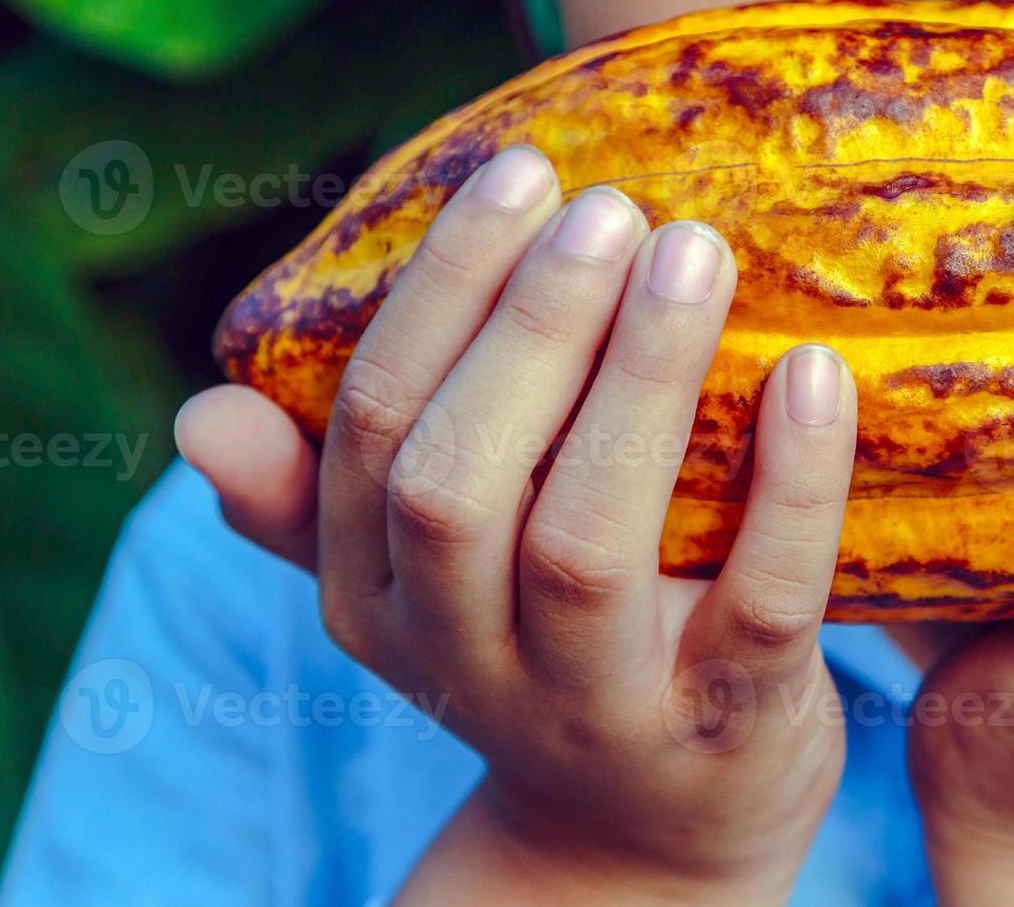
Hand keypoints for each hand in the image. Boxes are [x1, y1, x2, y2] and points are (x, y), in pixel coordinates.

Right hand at [176, 147, 860, 903]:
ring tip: (694, 255)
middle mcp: (470, 660)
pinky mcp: (730, 727)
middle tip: (611, 206)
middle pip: (460, 485)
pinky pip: (764, 603)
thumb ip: (315, 507)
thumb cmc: (544, 661)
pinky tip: (815, 373)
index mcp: (380, 601)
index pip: (377, 430)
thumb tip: (198, 412)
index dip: (443, 292)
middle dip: (531, 330)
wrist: (646, 848)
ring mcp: (602, 706)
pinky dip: (792, 485)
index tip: (523, 174)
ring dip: (640, 382)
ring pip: (588, 543)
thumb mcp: (417, 599)